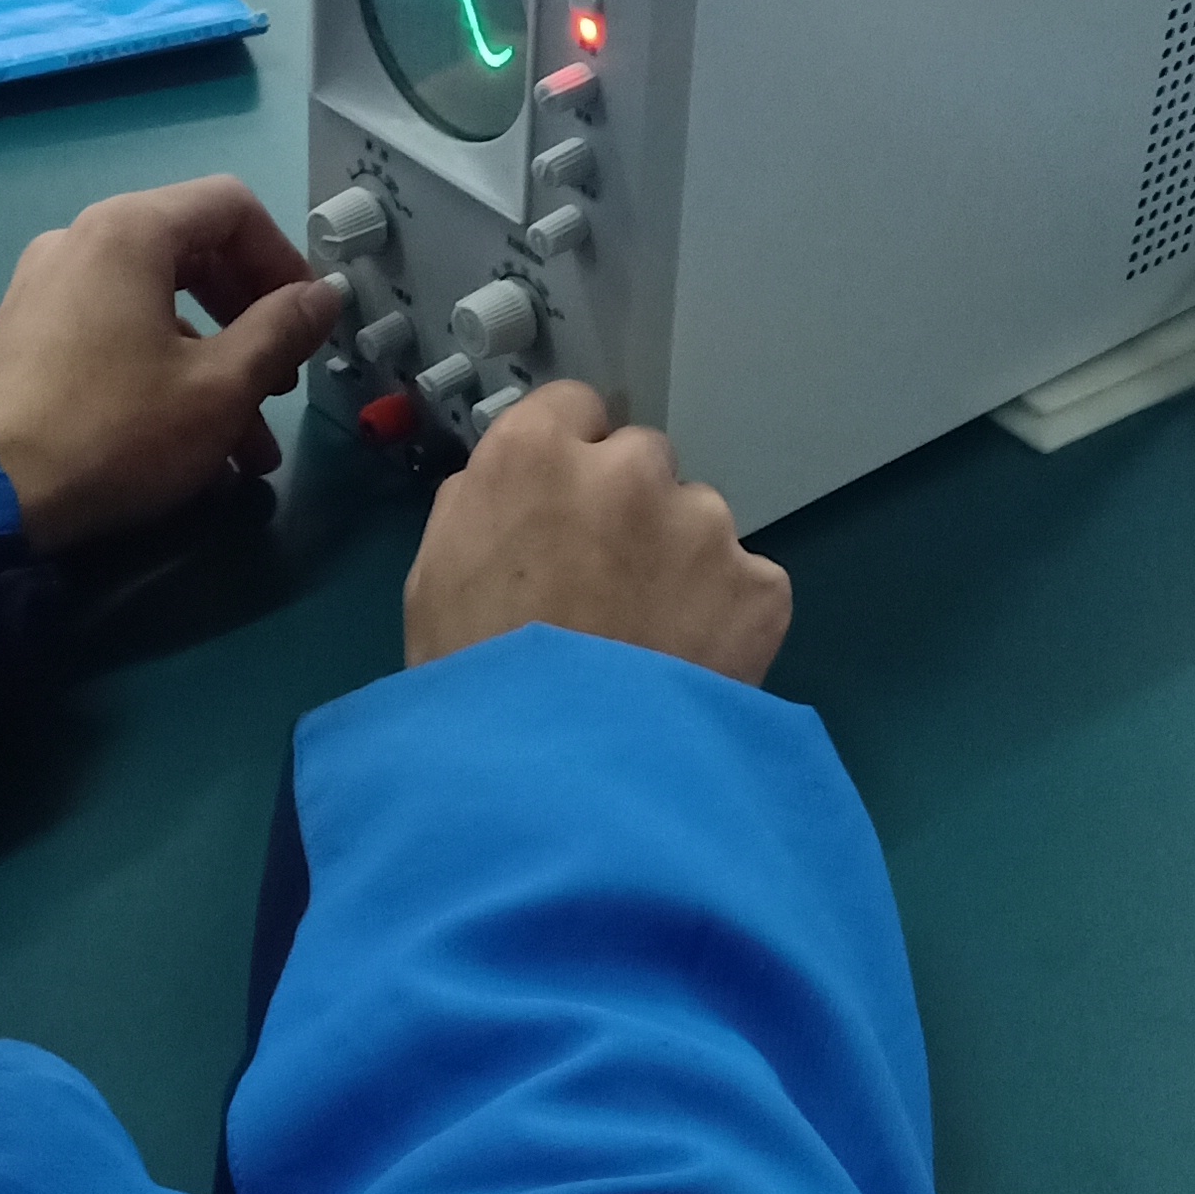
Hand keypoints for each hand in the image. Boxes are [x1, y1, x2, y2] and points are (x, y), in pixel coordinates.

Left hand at [0, 178, 344, 551]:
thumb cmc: (114, 431)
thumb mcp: (219, 388)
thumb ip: (280, 330)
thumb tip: (322, 295)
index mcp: (129, 232)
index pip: (232, 206)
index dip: (285, 258)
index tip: (308, 321)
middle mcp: (81, 242)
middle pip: (195, 255)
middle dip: (251, 324)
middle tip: (281, 384)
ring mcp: (46, 288)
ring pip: (157, 309)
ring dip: (214, 369)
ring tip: (247, 450)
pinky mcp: (26, 337)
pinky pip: (114, 336)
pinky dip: (162, 375)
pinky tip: (190, 451)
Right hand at [404, 382, 791, 684]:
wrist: (552, 785)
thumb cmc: (471, 684)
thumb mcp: (435, 576)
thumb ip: (487, 506)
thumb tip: (525, 494)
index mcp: (534, 454)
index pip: (574, 408)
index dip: (570, 460)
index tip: (566, 508)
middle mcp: (628, 468)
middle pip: (643, 461)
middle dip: (631, 509)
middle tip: (608, 588)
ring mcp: (702, 524)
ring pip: (699, 524)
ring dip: (682, 564)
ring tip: (651, 644)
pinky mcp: (758, 585)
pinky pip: (745, 587)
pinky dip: (727, 620)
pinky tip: (691, 671)